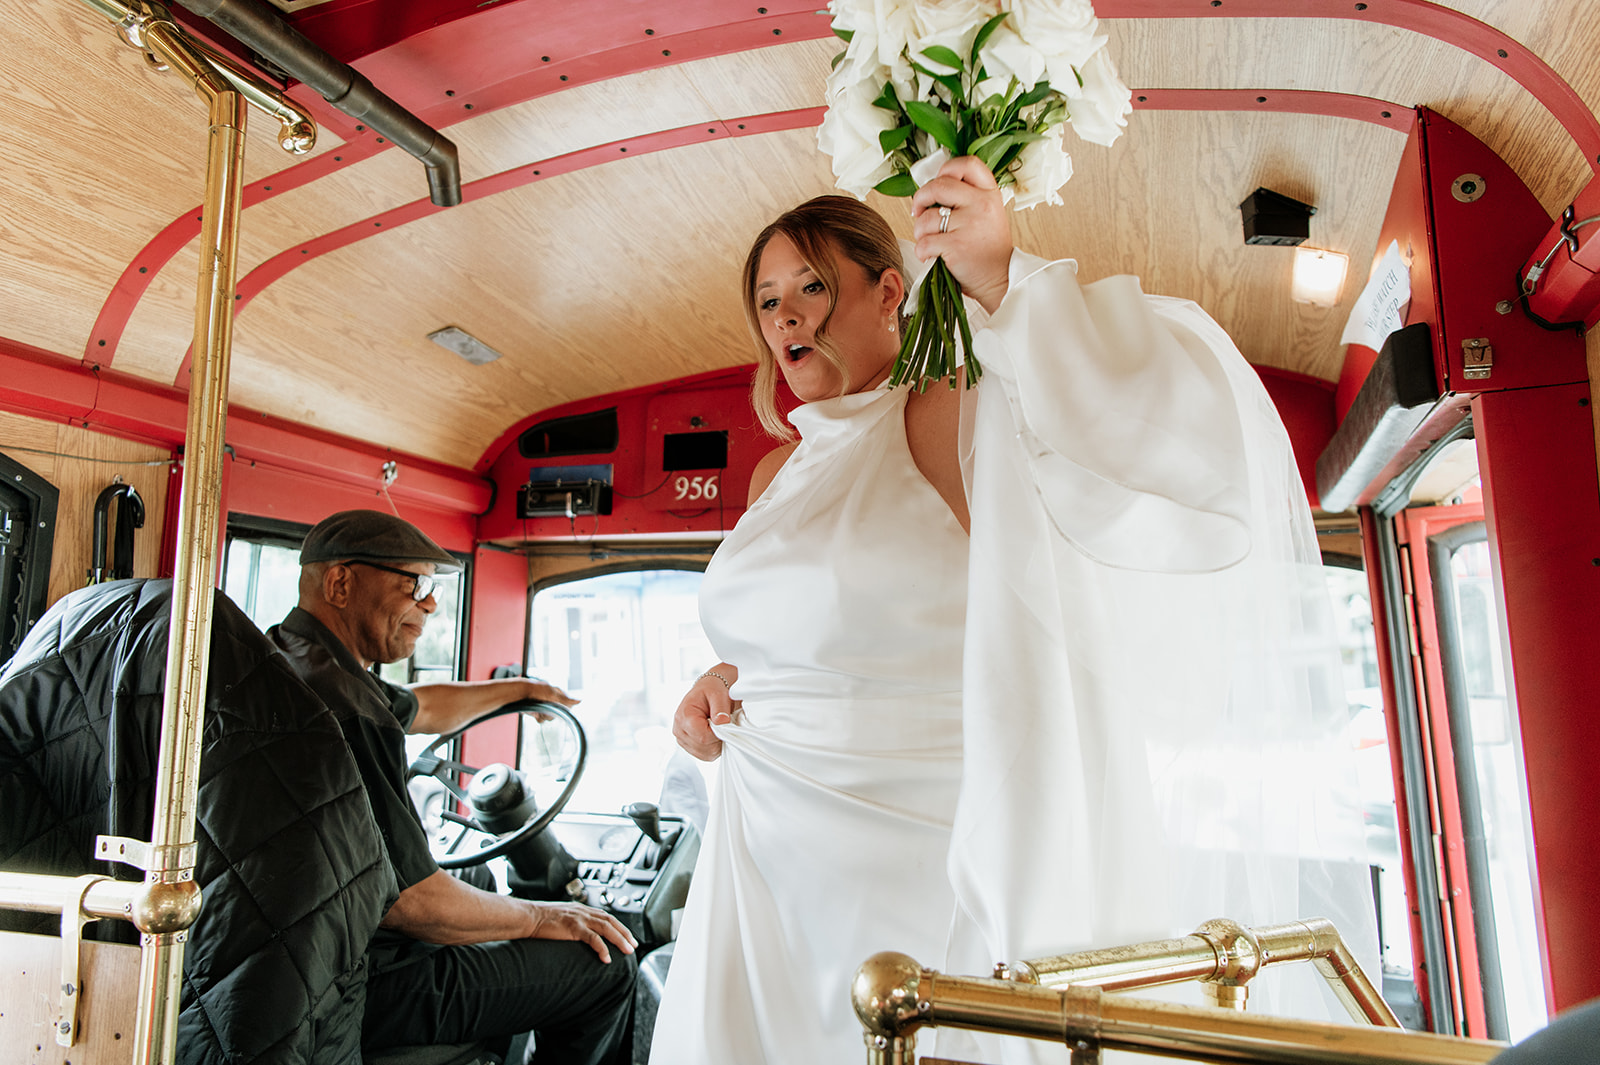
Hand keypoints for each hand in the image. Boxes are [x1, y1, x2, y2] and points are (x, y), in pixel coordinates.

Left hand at [519, 679, 576, 721]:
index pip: (567, 706)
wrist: (520, 693)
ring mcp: (545, 707)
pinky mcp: (538, 712)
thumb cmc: (538, 690)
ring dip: (544, 715)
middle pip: (559, 714)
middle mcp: (553, 701)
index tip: (558, 708)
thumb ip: (567, 700)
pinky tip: (535, 712)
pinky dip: (538, 717)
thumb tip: (580, 701)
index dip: (563, 709)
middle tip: (546, 707)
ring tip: (539, 708)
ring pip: (550, 718)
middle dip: (552, 713)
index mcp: (558, 695)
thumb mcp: (554, 695)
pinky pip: (542, 720)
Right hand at [525, 900, 637, 962]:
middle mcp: (583, 911)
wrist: (527, 917)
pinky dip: (602, 948)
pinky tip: (607, 958)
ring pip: (607, 928)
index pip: (606, 916)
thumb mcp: (561, 917)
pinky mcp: (573, 927)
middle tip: (633, 945)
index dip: (619, 926)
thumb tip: (579, 934)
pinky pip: (593, 938)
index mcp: (581, 909)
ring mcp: (579, 918)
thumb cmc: (539, 920)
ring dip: (619, 940)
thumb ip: (572, 922)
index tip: (627, 936)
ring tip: (627, 951)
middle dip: (625, 933)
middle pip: (611, 921)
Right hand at [672, 669, 739, 761]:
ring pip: (705, 754)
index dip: (718, 734)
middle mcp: (679, 730)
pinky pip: (705, 756)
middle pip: (704, 747)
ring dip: (716, 744)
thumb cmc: (711, 691)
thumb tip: (722, 721)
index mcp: (683, 716)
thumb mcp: (718, 694)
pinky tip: (714, 734)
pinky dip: (714, 748)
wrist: (706, 692)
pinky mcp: (688, 746)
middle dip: (718, 739)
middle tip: (722, 723)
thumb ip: (720, 708)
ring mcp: (682, 740)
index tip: (724, 723)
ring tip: (717, 727)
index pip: (703, 737)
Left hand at [910, 156, 1012, 314]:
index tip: (938, 184)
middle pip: (939, 185)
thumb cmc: (987, 247)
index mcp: (988, 193)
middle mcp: (981, 204)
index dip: (947, 169)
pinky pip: (924, 242)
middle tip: (919, 211)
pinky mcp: (956, 245)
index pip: (967, 163)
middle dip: (921, 198)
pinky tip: (933, 255)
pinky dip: (923, 251)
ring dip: (920, 231)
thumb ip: (966, 196)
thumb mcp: (987, 213)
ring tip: (932, 240)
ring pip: (926, 217)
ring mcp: (969, 224)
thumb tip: (930, 188)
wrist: (999, 279)